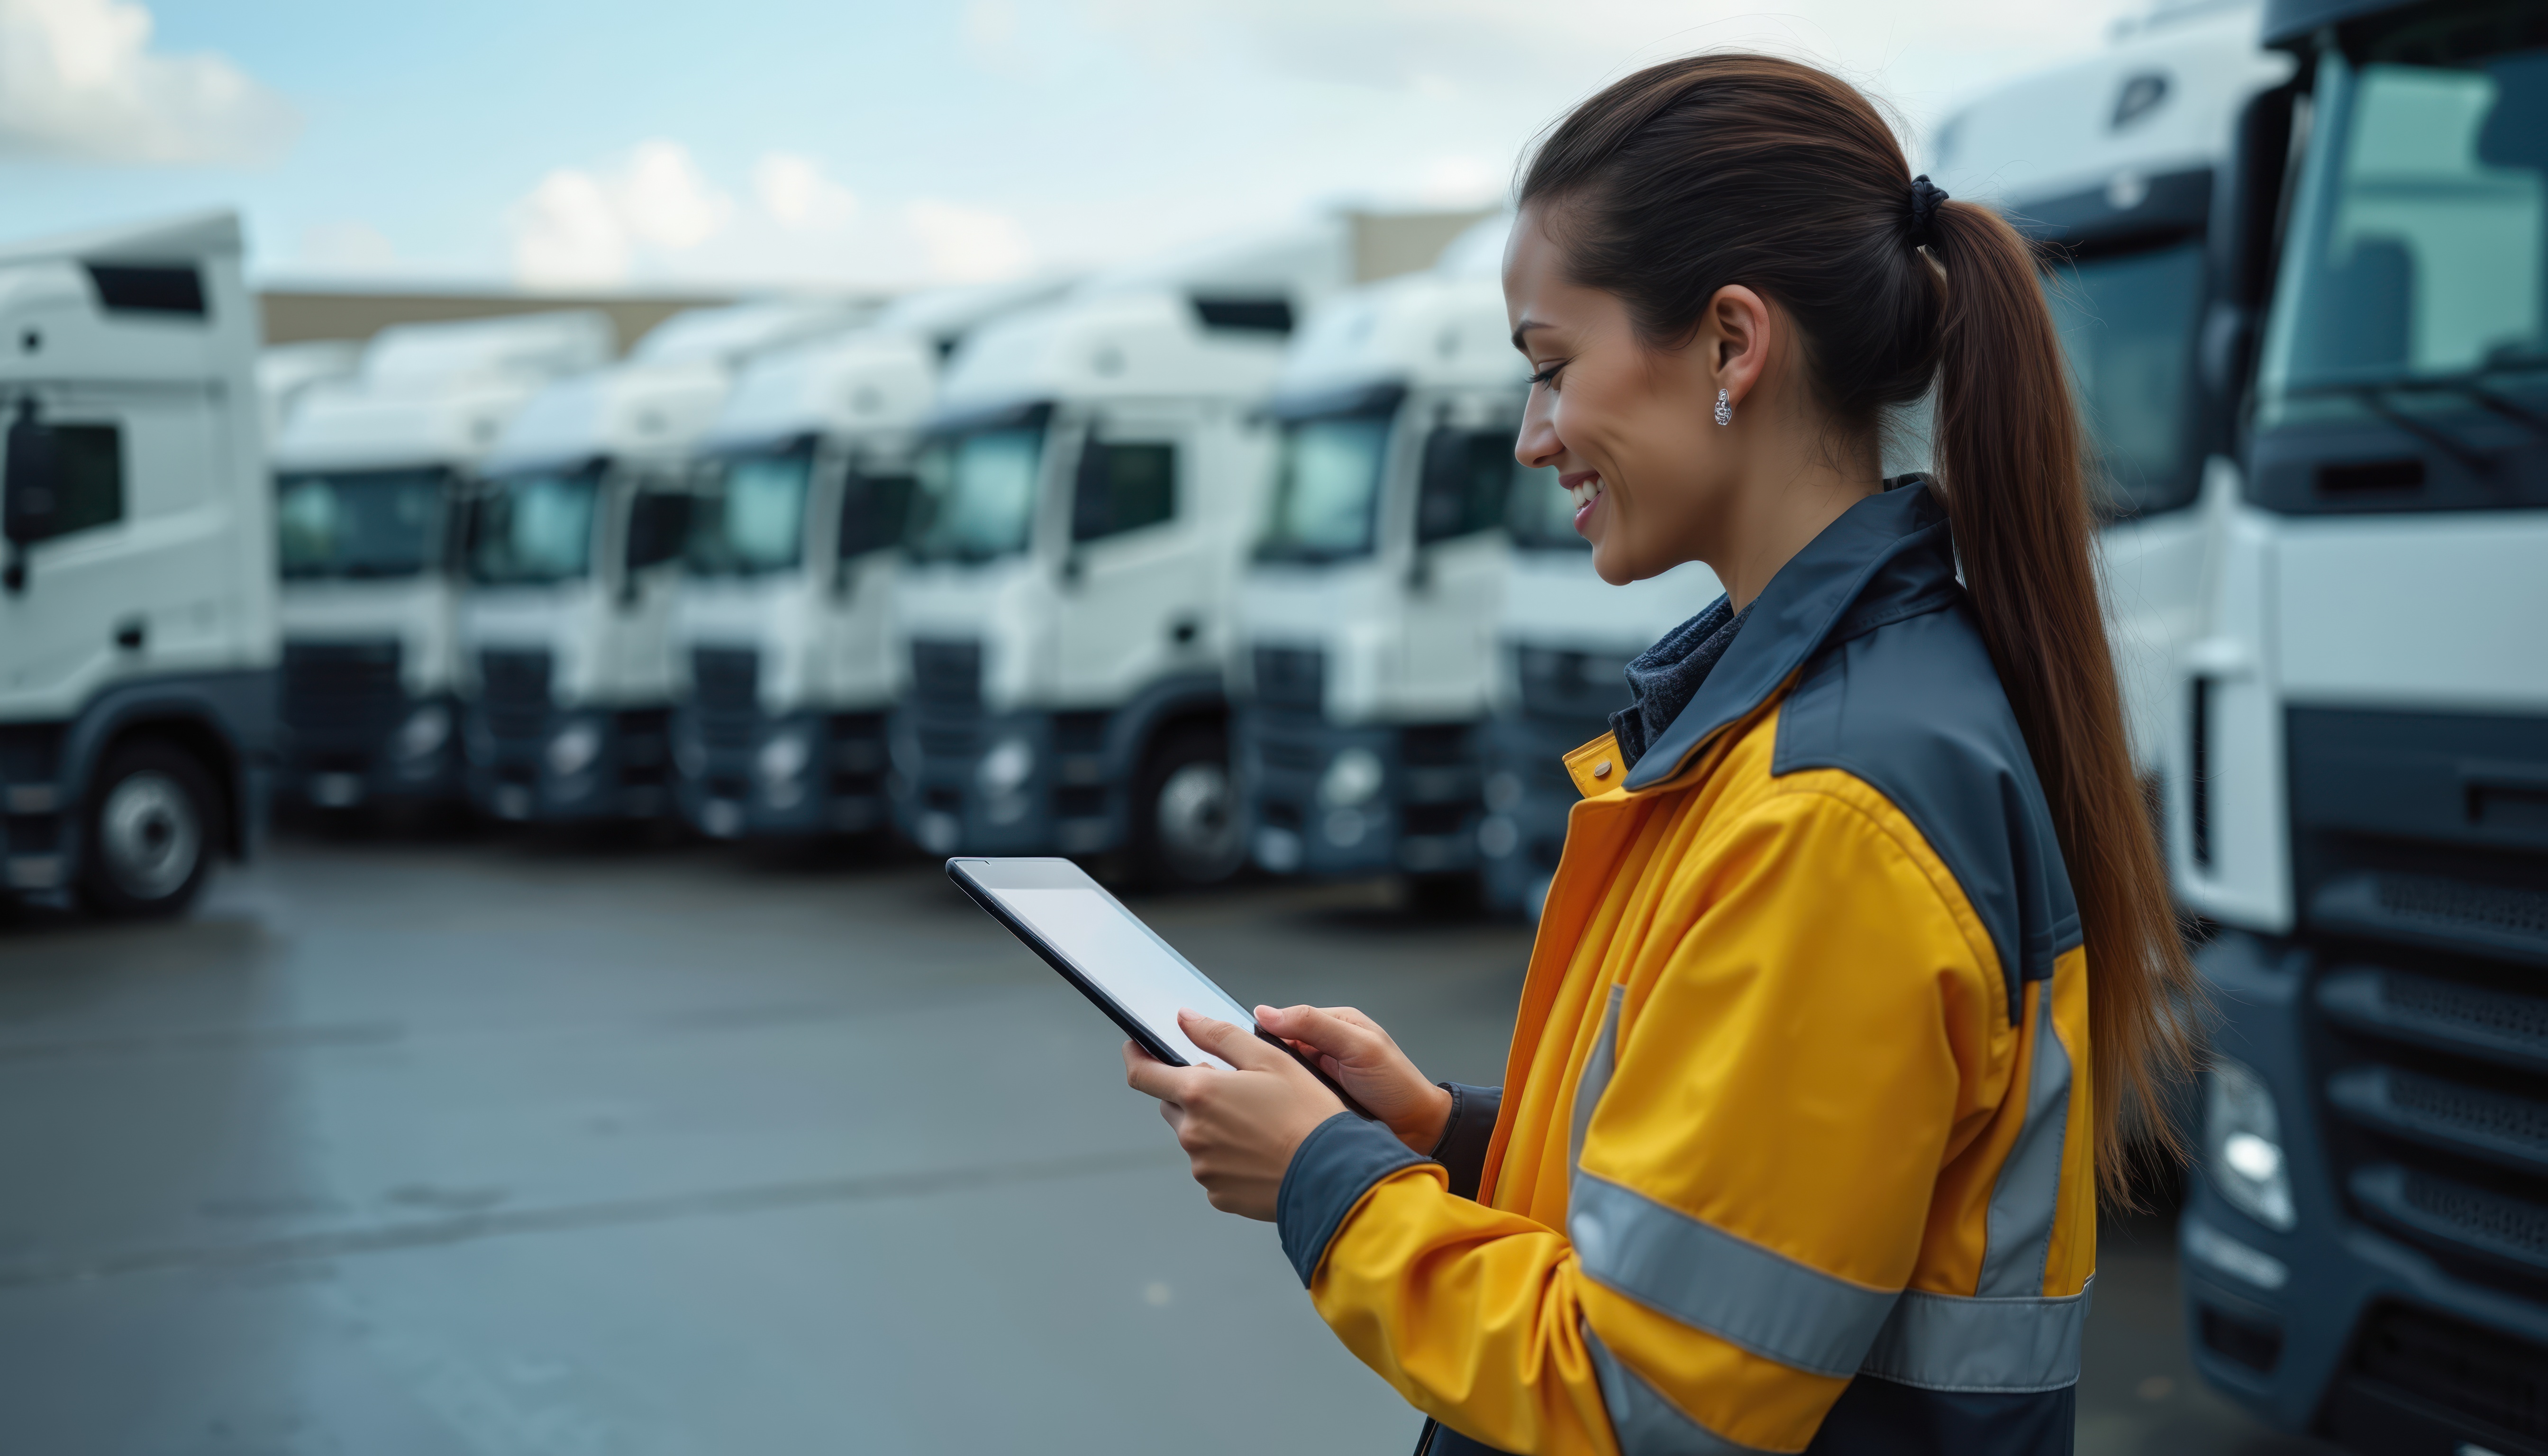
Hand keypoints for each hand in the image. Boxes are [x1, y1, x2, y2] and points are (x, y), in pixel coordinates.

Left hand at [1122, 1010, 1346, 1220]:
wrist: (1333, 1175)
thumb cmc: (1308, 1114)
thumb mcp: (1270, 1058)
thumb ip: (1220, 1034)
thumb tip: (1186, 1019)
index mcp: (1200, 1094)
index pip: (1143, 1075)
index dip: (1136, 1058)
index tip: (1136, 1049)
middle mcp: (1193, 1133)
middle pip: (1174, 1106)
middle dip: (1194, 1095)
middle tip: (1237, 1091)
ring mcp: (1203, 1168)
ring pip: (1195, 1137)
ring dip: (1214, 1126)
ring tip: (1260, 1125)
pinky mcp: (1218, 1194)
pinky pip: (1212, 1167)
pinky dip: (1228, 1157)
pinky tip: (1261, 1152)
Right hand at [1253, 1003, 1451, 1154]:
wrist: (1417, 1129)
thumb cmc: (1397, 1085)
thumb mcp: (1358, 1046)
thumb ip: (1315, 1025)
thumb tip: (1268, 1013)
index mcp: (1336, 1024)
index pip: (1287, 1020)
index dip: (1267, 1034)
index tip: (1252, 1050)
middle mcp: (1325, 1047)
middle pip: (1281, 1049)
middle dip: (1270, 1063)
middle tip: (1263, 1078)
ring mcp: (1321, 1075)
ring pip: (1283, 1075)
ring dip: (1278, 1085)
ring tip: (1272, 1097)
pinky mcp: (1319, 1099)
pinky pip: (1293, 1097)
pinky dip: (1287, 1103)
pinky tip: (1283, 1111)